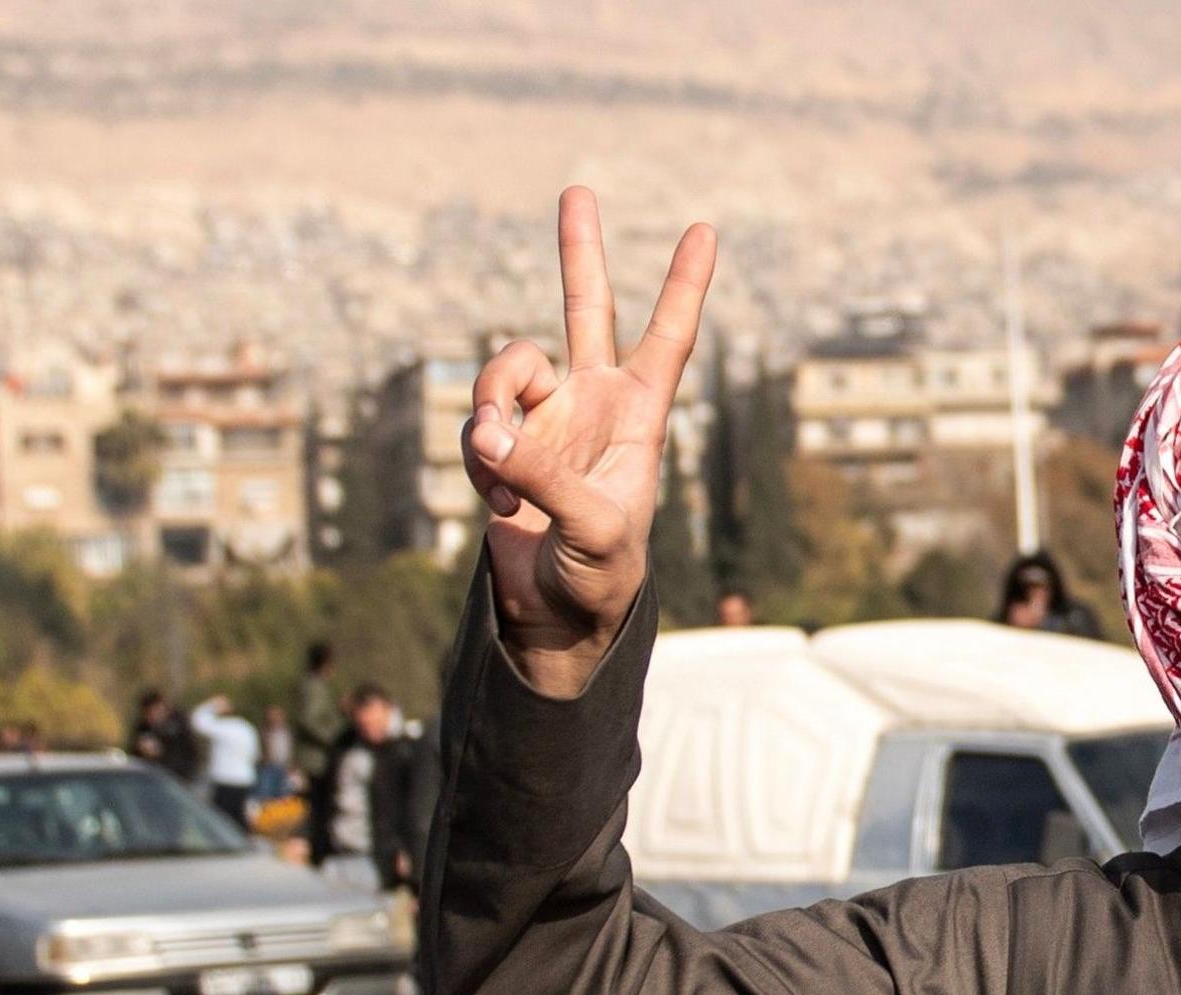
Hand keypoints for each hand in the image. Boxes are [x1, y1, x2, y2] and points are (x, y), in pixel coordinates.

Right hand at [463, 189, 716, 696]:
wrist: (558, 618)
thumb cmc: (601, 576)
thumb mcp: (592, 529)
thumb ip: (543, 477)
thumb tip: (490, 436)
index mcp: (639, 417)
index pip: (668, 338)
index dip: (684, 285)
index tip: (705, 230)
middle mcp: (592, 405)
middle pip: (586, 310)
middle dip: (581, 252)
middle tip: (579, 190)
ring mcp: (544, 420)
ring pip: (505, 370)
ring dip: (493, 405)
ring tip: (497, 459)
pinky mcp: (502, 446)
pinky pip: (475, 423)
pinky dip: (477, 456)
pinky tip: (497, 498)